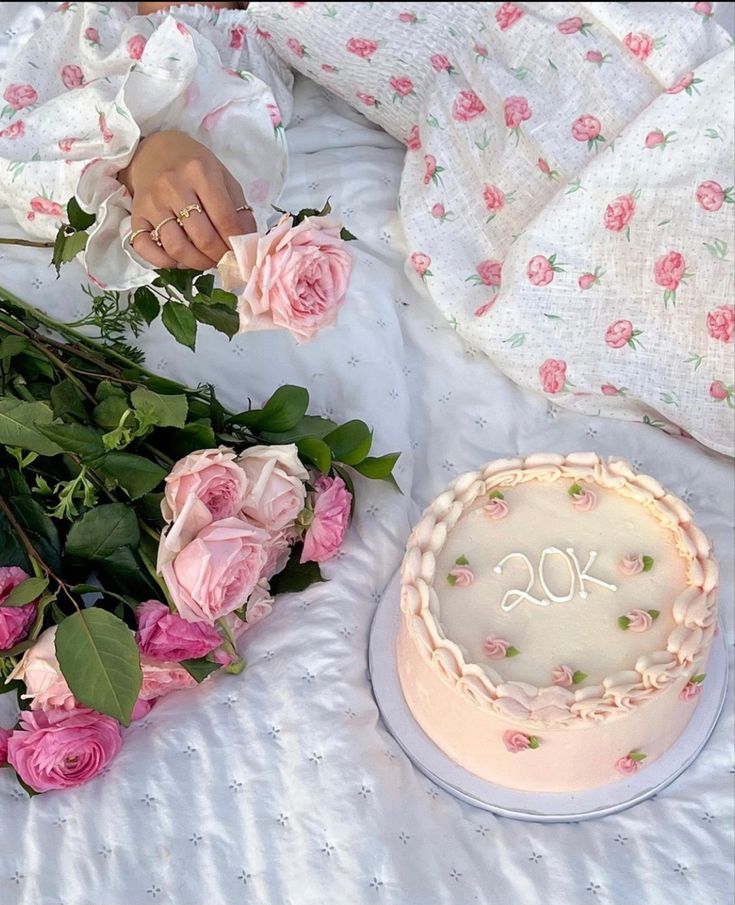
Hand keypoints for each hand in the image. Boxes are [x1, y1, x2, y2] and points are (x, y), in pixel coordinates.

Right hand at [119, 130, 255, 270]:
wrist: (154, 151)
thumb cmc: (193, 167)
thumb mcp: (222, 177)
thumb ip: (238, 209)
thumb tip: (248, 242)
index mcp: (200, 173)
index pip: (225, 220)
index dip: (236, 244)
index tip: (241, 253)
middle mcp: (172, 187)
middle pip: (202, 238)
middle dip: (219, 256)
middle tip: (224, 259)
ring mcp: (151, 203)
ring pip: (176, 248)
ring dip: (196, 263)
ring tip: (206, 260)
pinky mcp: (136, 216)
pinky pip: (146, 249)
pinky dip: (166, 262)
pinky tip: (179, 259)